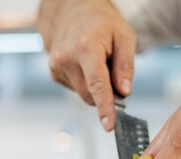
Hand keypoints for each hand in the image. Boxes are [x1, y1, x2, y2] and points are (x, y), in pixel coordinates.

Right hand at [37, 0, 135, 130]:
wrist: (73, 9)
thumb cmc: (102, 22)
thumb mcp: (125, 36)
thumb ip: (126, 66)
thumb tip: (124, 92)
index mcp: (86, 48)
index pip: (97, 85)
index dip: (105, 107)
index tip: (109, 125)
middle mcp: (66, 58)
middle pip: (91, 95)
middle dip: (105, 93)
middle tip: (113, 71)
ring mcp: (57, 66)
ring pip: (83, 94)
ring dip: (95, 86)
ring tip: (97, 62)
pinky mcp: (54, 72)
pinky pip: (76, 89)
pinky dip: (85, 82)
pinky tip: (85, 65)